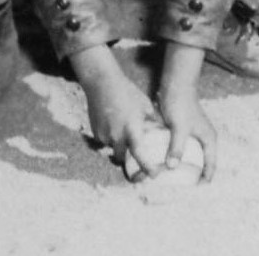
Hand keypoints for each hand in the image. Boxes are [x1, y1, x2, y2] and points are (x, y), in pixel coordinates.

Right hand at [68, 46, 159, 175]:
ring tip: (123, 134)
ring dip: (118, 146)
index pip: (139, 154)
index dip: (147, 167)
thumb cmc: (128, 92)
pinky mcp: (94, 131)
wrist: (102, 83)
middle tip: (135, 159)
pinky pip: (103, 141)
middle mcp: (116, 136)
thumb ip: (153, 121)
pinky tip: (113, 126)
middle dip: (127, 160)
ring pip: (112, 149)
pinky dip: (109, 138)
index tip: (154, 175)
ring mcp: (103, 134)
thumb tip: (164, 132)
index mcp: (131, 129)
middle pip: (122, 158)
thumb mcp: (145, 106)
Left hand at [159, 43, 217, 182]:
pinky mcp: (185, 133)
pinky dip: (179, 159)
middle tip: (184, 192)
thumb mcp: (178, 128)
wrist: (176, 86)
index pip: (211, 166)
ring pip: (193, 158)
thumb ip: (176, 147)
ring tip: (176, 183)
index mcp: (209, 140)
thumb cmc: (180, 106)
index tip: (195, 194)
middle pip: (203, 164)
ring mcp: (195, 136)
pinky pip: (184, 151)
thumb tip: (172, 167)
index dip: (205, 181)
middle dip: (195, 177)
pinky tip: (168, 166)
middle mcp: (205, 140)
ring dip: (186, 169)